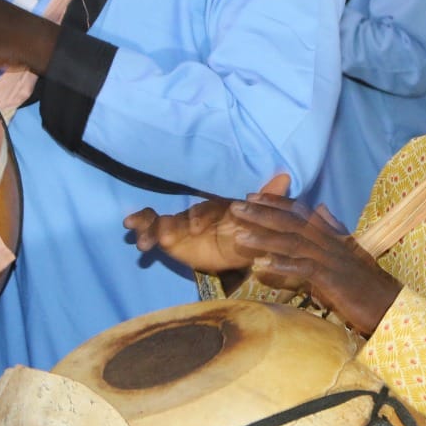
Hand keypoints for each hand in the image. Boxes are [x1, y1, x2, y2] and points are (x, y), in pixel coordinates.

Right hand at [124, 174, 290, 272]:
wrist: (233, 250)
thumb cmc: (244, 232)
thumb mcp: (257, 219)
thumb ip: (267, 198)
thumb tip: (286, 176)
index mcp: (213, 210)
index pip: (203, 212)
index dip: (198, 219)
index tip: (194, 229)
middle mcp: (193, 216)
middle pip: (177, 217)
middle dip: (168, 226)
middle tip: (165, 236)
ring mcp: (178, 226)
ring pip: (158, 222)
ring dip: (149, 228)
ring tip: (141, 241)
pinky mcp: (169, 239)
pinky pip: (151, 232)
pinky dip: (142, 232)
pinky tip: (139, 243)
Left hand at [227, 198, 402, 334]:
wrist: (390, 305)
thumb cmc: (367, 285)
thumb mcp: (348, 255)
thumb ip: (332, 234)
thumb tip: (320, 210)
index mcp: (332, 237)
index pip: (301, 213)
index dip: (276, 203)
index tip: (252, 196)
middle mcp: (331, 243)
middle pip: (292, 223)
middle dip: (263, 214)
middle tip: (236, 207)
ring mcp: (332, 260)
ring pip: (293, 243)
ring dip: (264, 238)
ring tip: (239, 235)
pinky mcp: (333, 280)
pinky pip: (304, 269)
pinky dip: (282, 266)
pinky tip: (262, 265)